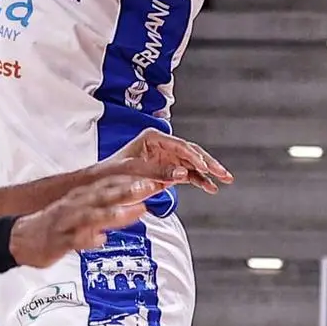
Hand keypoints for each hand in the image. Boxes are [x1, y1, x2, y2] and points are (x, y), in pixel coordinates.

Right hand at [10, 176, 154, 268]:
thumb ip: (106, 210)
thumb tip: (132, 208)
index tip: (154, 177)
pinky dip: (87, 240)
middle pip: (104, 195)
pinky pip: (73, 240)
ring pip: (92, 215)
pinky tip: (100, 240)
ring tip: (134, 211)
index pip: (110, 184)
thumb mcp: (80, 211)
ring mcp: (67, 222)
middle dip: (128, 190)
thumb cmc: (54, 225)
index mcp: (82, 197)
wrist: (18, 237)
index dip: (132, 180)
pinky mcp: (58, 241)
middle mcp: (76, 205)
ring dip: (114, 212)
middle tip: (150, 186)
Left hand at [104, 129, 232, 191]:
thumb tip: (182, 174)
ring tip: (223, 180)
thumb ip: (158, 172)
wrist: (102, 183)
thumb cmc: (113, 172)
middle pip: (191, 151)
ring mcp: (167, 158)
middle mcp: (163, 145)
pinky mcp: (168, 170)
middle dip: (208, 162)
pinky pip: (188, 174)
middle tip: (222, 172)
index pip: (179, 145)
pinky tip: (210, 187)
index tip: (204, 166)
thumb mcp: (134, 172)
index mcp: (153, 137)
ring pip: (193, 163)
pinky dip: (199, 181)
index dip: (193, 156)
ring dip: (208, 172)